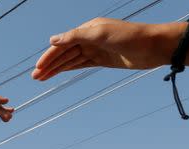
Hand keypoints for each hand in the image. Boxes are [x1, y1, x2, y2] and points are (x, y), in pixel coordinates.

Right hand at [32, 18, 176, 80]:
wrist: (153, 46)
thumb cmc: (129, 36)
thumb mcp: (100, 34)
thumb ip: (75, 36)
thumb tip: (53, 40)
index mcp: (87, 29)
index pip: (62, 44)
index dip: (49, 56)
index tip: (38, 68)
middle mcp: (89, 38)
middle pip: (64, 53)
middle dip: (49, 64)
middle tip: (35, 77)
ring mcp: (96, 50)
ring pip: (70, 60)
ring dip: (56, 69)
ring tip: (42, 78)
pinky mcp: (103, 60)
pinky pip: (81, 64)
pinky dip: (69, 69)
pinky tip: (59, 73)